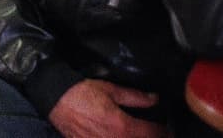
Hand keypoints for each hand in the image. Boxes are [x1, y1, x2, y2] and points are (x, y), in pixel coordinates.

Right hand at [49, 80, 164, 137]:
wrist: (55, 99)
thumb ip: (135, 97)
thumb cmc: (81, 92)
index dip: (164, 132)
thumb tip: (154, 99)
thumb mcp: (110, 90)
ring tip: (138, 134)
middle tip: (158, 133)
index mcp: (122, 126)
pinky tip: (118, 135)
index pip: (153, 134)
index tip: (167, 129)